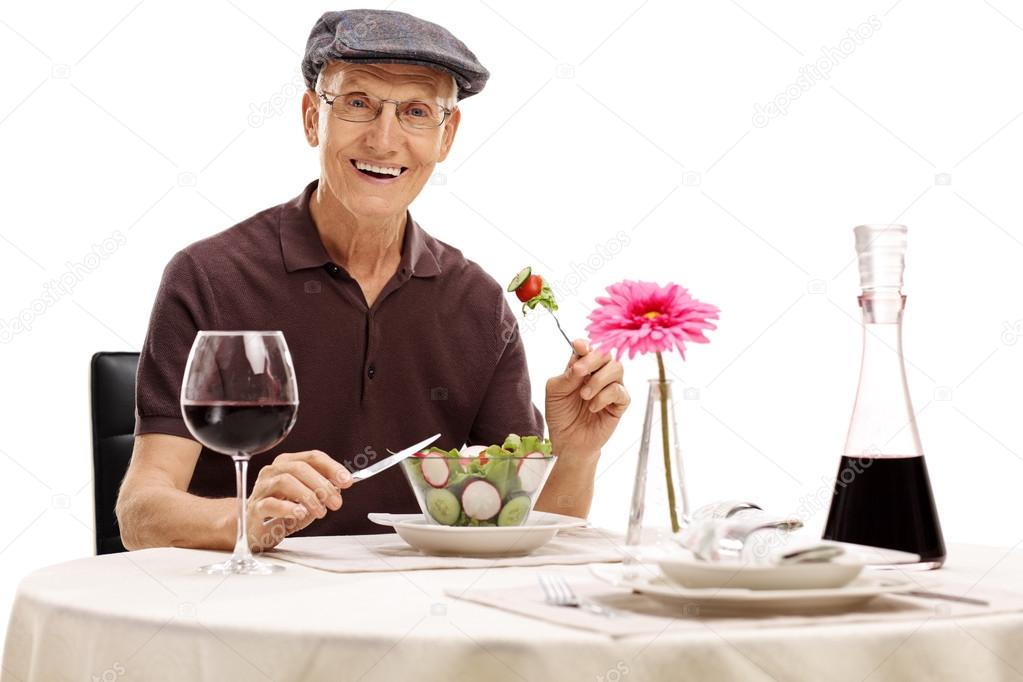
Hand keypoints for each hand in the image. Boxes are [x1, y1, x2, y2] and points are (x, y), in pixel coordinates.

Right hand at [246, 450, 352, 551]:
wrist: (256, 530)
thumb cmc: (281, 512)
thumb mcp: (307, 499)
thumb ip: (321, 490)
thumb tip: (340, 485)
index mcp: (287, 464)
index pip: (313, 458)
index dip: (332, 468)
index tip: (347, 481)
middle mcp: (272, 472)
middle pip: (300, 468)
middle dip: (322, 485)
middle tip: (335, 502)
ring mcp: (261, 489)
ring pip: (285, 482)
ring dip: (308, 496)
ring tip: (320, 512)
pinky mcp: (254, 509)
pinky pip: (270, 503)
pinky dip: (288, 508)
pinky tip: (300, 513)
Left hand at [545, 338, 629, 458]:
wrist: (568, 441)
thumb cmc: (561, 414)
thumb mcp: (555, 392)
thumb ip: (567, 375)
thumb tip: (579, 363)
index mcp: (582, 367)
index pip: (588, 347)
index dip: (585, 345)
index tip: (578, 347)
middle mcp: (598, 373)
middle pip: (606, 353)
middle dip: (593, 359)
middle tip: (579, 372)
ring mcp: (611, 387)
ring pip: (617, 367)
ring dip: (598, 380)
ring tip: (584, 395)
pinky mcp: (620, 403)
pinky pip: (620, 391)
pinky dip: (604, 397)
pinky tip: (593, 407)